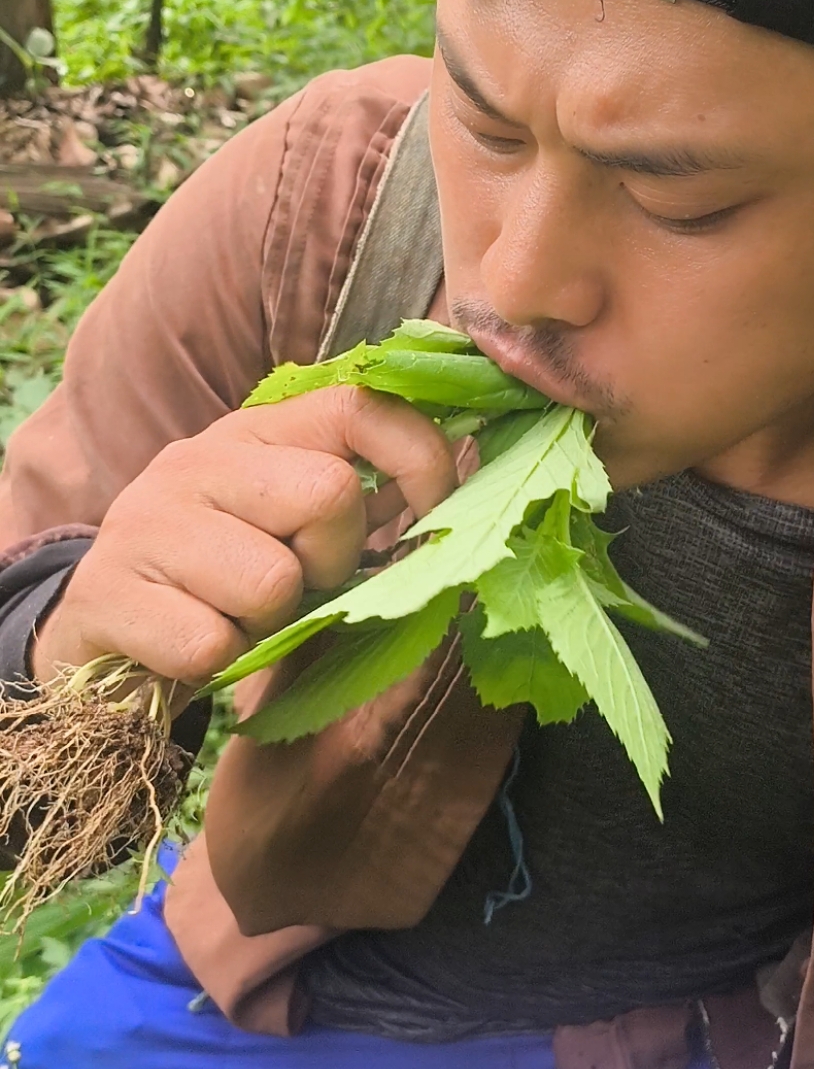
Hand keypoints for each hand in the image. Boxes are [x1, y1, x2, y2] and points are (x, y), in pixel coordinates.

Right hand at [31, 386, 457, 692]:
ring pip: (271, 580)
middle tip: (296, 586)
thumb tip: (461, 500)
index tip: (432, 515)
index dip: (419, 459)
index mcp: (257, 435)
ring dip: (269, 623)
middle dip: (332, 560)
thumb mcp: (292, 533)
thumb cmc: (222, 586)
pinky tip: (191, 648)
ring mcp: (145, 520)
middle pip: (326, 492)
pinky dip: (216, 664)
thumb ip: (361, 509)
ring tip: (236, 617)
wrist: (98, 642)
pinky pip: (209, 644)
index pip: (360, 404)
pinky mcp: (104, 592)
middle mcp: (198, 459)